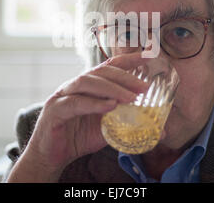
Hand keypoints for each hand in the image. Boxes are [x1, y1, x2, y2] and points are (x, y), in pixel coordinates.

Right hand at [7, 52, 149, 181]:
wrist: (52, 156)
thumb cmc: (78, 137)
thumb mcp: (108, 129)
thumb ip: (129, 124)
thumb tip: (160, 131)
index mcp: (88, 86)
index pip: (109, 66)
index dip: (128, 60)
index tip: (148, 56)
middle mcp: (75, 86)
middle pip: (100, 72)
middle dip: (124, 77)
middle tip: (144, 88)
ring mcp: (62, 96)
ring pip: (86, 82)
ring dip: (111, 88)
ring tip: (130, 98)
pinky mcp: (54, 111)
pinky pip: (74, 103)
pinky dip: (93, 103)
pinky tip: (109, 107)